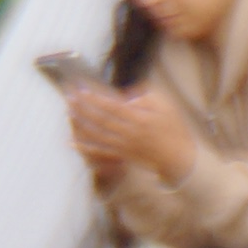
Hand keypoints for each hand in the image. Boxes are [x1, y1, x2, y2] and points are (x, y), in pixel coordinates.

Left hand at [64, 82, 198, 180]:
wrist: (179, 157)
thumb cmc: (174, 128)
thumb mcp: (167, 106)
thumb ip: (146, 97)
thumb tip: (127, 94)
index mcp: (140, 118)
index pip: (113, 106)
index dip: (95, 99)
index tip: (82, 90)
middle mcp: (129, 132)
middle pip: (101, 119)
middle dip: (83, 108)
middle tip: (69, 97)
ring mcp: (123, 145)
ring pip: (97, 134)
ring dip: (80, 123)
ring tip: (68, 112)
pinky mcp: (121, 155)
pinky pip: (100, 151)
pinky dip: (84, 146)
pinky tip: (71, 141)